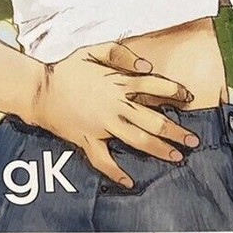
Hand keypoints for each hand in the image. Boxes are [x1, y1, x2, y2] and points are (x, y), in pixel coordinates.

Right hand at [27, 42, 199, 187]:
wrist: (39, 91)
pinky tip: (129, 182)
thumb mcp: (92, 50)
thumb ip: (120, 53)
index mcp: (118, 83)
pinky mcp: (89, 140)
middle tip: (193, 140)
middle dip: (176, 131)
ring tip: (178, 157)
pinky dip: (117, 172)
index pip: (155, 87)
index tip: (188, 98)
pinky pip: (104, 160)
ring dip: (160, 150)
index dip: (175, 91)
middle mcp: (115, 107)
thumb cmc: (66, 70)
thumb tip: (147, 66)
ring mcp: (103, 126)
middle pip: (153, 121)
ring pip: (138, 141)